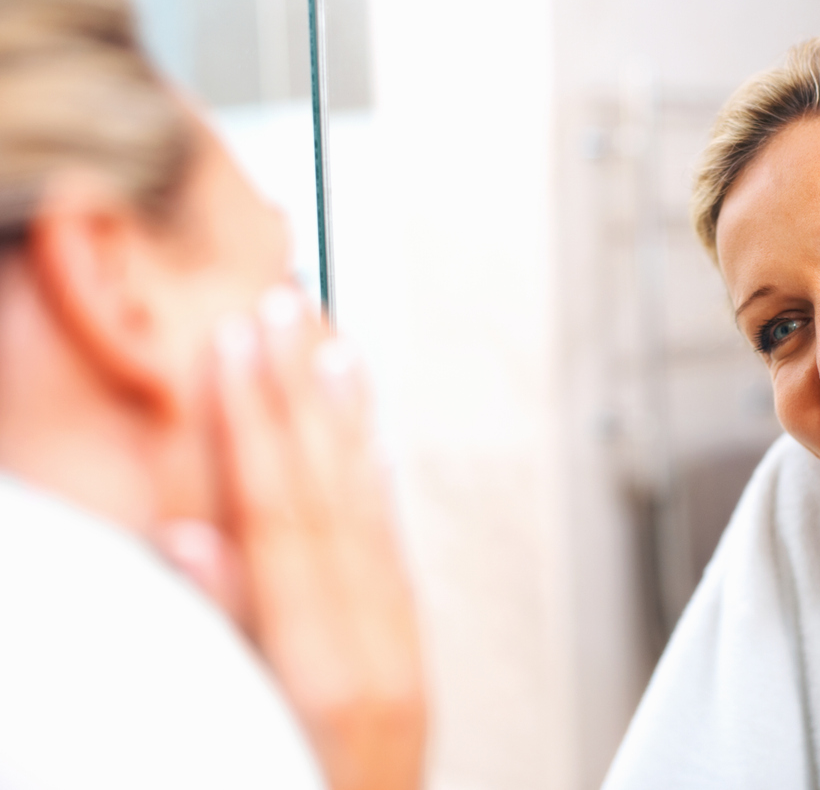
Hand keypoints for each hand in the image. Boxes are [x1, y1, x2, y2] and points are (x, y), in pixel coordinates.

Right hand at [162, 287, 425, 789]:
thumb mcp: (233, 737)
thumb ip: (212, 640)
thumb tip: (186, 535)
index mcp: (322, 674)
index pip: (281, 518)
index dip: (255, 422)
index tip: (238, 339)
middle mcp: (375, 657)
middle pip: (331, 501)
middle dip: (301, 399)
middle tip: (284, 306)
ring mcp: (401, 665)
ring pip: (372, 520)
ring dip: (348, 430)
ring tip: (334, 350)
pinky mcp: (409, 676)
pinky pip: (394, 562)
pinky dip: (378, 494)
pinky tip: (369, 448)